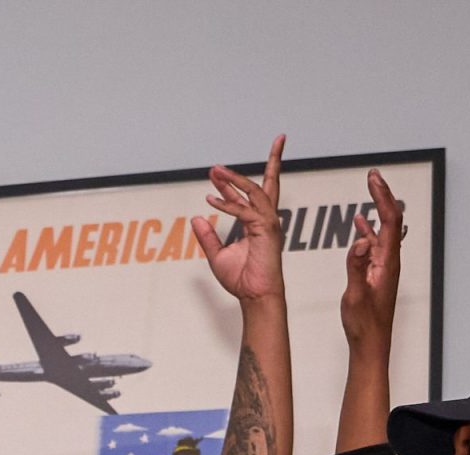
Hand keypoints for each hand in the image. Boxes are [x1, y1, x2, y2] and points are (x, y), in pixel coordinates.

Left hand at [194, 136, 285, 302]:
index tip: (215, 175)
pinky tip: (211, 200)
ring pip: (254, 191)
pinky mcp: (266, 228)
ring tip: (216, 171)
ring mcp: (268, 221)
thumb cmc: (241, 278)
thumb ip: (208, 236)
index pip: (247, 195)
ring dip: (234, 179)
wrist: (254, 294)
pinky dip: (229, 204)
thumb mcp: (217, 255)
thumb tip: (196, 218)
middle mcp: (266, 218)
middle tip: (260, 146)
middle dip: (273, 159)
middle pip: (270, 182)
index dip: (231, 185)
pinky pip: (246, 210)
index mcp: (257, 222)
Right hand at [340, 168, 403, 346]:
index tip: (373, 179)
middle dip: (381, 195)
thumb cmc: (365, 324)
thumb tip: (360, 241)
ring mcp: (383, 265)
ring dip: (376, 208)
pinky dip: (367, 229)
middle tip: (372, 177)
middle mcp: (389, 259)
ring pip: (383, 229)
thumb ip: (356, 267)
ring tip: (369, 191)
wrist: (371, 342)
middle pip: (390, 218)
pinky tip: (359, 224)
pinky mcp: (376, 272)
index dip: (382, 196)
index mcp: (387, 261)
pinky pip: (374, 244)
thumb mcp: (355, 295)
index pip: (389, 219)